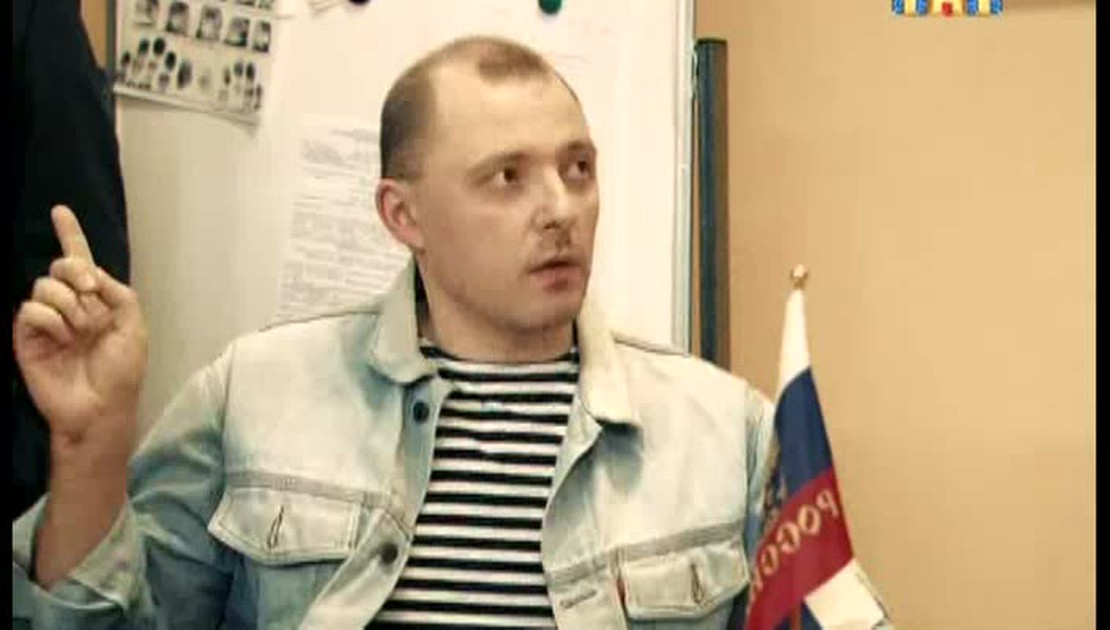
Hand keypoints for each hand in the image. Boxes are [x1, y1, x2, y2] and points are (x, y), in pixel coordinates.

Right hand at [13, 205, 147, 460]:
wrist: (101, 408)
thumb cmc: (121, 371)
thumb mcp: (134, 325)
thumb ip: (118, 292)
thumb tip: (93, 273)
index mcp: (97, 301)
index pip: (81, 262)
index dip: (70, 235)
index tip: (60, 211)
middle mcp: (71, 306)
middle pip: (62, 265)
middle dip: (77, 272)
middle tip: (92, 293)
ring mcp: (48, 321)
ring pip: (46, 285)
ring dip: (69, 305)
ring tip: (80, 331)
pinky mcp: (27, 337)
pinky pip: (31, 309)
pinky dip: (50, 321)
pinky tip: (62, 339)